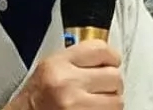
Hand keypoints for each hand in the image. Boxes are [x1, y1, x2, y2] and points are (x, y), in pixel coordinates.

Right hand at [8, 40, 123, 109]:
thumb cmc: (34, 101)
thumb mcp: (48, 69)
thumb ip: (75, 59)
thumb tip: (105, 56)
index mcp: (56, 65)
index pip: (100, 50)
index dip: (111, 56)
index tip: (112, 61)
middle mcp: (67, 84)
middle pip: (114, 76)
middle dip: (110, 83)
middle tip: (99, 88)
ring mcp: (77, 106)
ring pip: (117, 101)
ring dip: (110, 102)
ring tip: (94, 102)